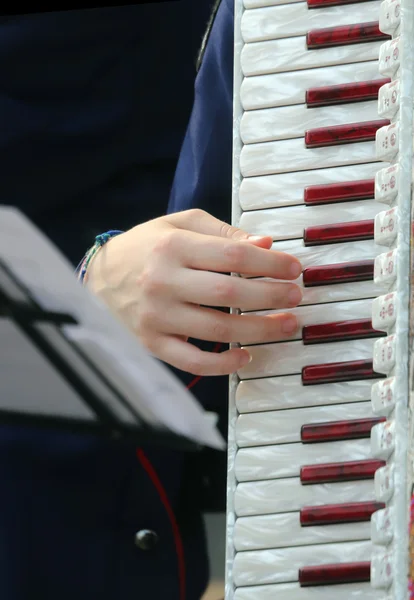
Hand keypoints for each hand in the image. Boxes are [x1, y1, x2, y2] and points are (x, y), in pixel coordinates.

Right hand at [86, 209, 301, 375]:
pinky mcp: (152, 343)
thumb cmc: (145, 249)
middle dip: (272, 295)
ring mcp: (157, 316)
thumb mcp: (178, 225)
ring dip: (259, 329)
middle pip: (230, 292)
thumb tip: (265, 243)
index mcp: (173, 246)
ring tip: (286, 324)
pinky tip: (245, 355)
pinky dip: (222, 364)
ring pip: (218, 328)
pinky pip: (192, 361)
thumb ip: (222, 232)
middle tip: (296, 296)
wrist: (98, 280)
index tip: (294, 269)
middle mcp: (163, 281)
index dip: (270, 263)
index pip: (233, 254)